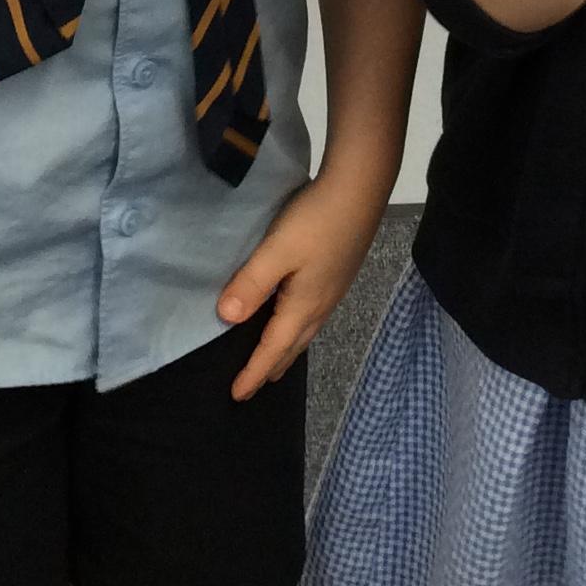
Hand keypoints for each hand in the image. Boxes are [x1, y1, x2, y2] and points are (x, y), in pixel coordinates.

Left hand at [215, 171, 384, 400]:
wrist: (359, 190)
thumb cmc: (315, 221)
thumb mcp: (277, 251)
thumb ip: (251, 284)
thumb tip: (226, 318)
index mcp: (303, 306)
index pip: (274, 350)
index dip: (254, 373)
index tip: (236, 396)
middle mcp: (321, 305)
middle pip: (293, 346)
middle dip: (272, 368)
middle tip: (253, 386)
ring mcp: (333, 290)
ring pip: (305, 331)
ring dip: (286, 350)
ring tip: (273, 360)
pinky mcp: (338, 274)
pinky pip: (312, 316)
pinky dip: (297, 329)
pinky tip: (293, 317)